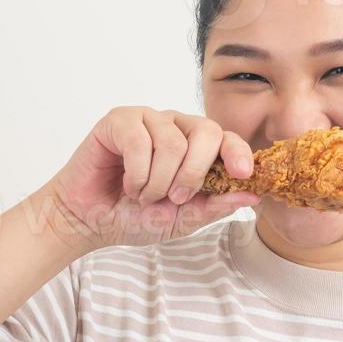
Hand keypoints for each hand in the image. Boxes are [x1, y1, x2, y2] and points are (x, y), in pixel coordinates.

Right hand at [41, 106, 259, 250]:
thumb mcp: (182, 218)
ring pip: (173, 143)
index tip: (243, 173)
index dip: (239, 152)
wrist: (90, 221)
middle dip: (194, 173)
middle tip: (175, 198)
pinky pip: (140, 142)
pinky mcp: (120, 120)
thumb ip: (216, 205)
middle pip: (207, 132)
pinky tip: (128, 183)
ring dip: (158, 182)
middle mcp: (176, 127)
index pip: (228, 139)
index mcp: (196, 148)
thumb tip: (253, 194)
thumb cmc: (134, 216)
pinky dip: (137, 174)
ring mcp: (148, 120)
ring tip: (143, 195)